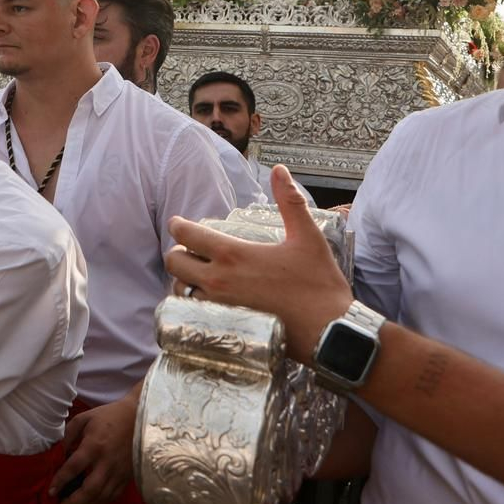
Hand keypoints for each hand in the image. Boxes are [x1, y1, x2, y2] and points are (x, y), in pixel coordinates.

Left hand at [50, 392, 137, 503]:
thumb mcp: (84, 418)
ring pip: (102, 496)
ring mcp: (119, 471)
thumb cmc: (108, 416)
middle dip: (73, 502)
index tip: (51, 491)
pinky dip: (101, 502)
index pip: (73, 468)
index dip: (60, 481)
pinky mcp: (128, 476)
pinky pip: (114, 494)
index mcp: (94, 446)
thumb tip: (61, 452)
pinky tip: (91, 502)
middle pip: (90, 489)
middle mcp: (107, 462)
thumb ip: (69, 434)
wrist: (138, 418)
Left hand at [166, 165, 352, 362]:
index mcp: (233, 254)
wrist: (331, 333)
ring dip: (184, 280)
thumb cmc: (320, 284)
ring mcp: (218, 307)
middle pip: (173, 262)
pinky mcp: (223, 327)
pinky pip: (191, 313)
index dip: (178, 226)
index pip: (185, 235)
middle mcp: (218, 281)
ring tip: (200, 275)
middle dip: (178, 253)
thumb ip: (290, 202)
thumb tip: (280, 170)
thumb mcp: (308, 237)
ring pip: (180, 289)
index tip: (179, 224)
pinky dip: (192, 303)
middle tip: (191, 251)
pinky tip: (207, 299)